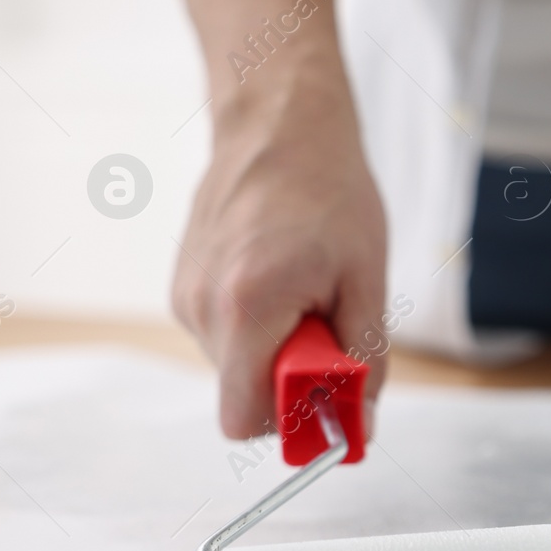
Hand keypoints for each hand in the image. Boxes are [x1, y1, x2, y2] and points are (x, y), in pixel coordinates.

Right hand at [164, 0, 386, 439]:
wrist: (279, 125)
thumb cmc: (329, 192)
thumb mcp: (367, 281)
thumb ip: (363, 360)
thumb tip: (359, 425)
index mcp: (246, 307)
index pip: (243, 419)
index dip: (292, 423)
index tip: (331, 398)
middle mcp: (201, 307)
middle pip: (244, 395)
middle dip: (294, 378)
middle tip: (331, 323)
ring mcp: (185, 295)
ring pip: (238, 365)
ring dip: (280, 347)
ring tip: (309, 287)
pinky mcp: (183, 285)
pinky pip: (227, 336)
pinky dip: (261, 325)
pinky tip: (284, 276)